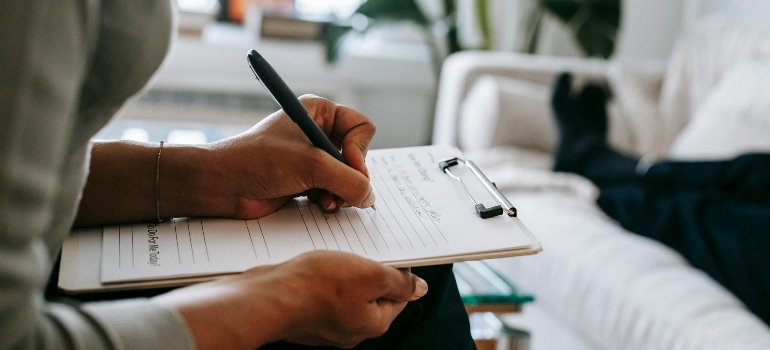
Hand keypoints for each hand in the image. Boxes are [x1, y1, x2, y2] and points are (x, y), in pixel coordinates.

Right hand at [153, 251, 428, 348]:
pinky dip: (323, 277)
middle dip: (369, 270)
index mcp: (373, 323)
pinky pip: (323, 293)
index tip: (393, 252)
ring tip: (336, 254)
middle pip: (373, 294)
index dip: (399, 271)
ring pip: (347, 292)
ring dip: (345, 271)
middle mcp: (351, 329)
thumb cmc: (315, 287)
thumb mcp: (370, 275)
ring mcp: (327, 324)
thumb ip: (399, 282)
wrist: (265, 297)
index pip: (400, 296)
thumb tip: (419, 288)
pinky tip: (316, 265)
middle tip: (362, 249)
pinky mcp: (306, 314)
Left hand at [165, 95, 375, 218]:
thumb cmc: (257, 161)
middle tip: (339, 191)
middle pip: (358, 156)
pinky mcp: (306, 181)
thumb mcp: (311, 165)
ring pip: (348, 177)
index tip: (347, 166)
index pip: (362, 128)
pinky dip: (332, 200)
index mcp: (319, 112)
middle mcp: (318, 132)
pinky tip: (319, 205)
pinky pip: (335, 191)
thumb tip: (369, 197)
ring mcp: (313, 158)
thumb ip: (348, 180)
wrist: (221, 185)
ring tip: (326, 201)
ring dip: (341, 192)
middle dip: (351, 177)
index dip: (359, 150)